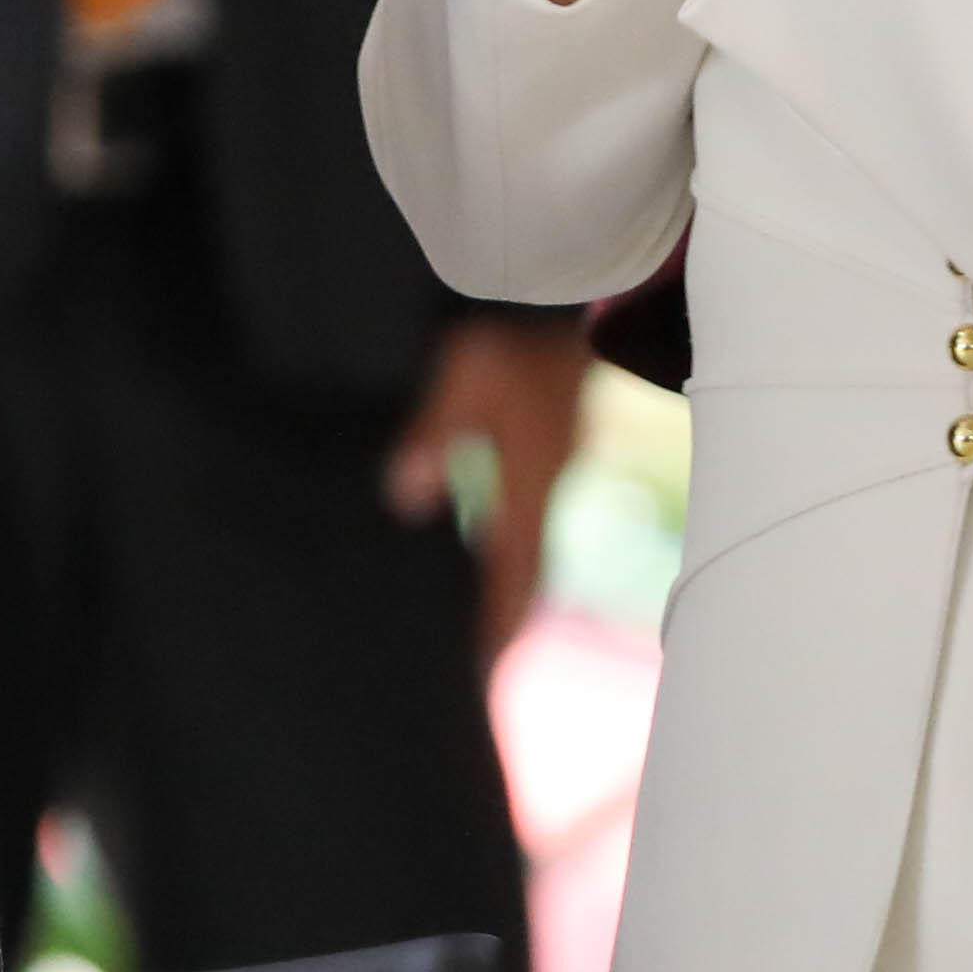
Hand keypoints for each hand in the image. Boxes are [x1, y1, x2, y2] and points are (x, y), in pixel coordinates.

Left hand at [384, 313, 595, 653]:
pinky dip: (509, 552)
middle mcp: (545, 485)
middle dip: (507, 621)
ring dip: (508, 589)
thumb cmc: (514, 339)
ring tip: (482, 635)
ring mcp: (549, 471)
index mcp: (529, 480)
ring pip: (528, 547)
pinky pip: (526, 519)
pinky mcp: (545, 453)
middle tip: (483, 671)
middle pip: (527, 571)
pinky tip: (487, 558)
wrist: (569, 300)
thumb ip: (434, 435)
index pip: (514, 569)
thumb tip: (403, 499)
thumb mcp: (466, 378)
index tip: (486, 669)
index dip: (499, 620)